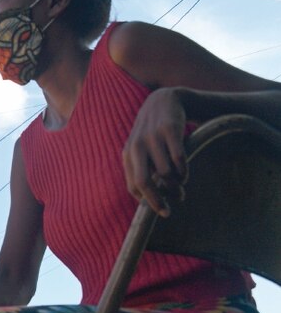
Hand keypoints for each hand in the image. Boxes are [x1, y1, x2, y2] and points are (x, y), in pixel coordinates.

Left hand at [123, 87, 188, 216]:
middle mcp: (137, 147)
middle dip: (157, 201)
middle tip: (169, 212)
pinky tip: (185, 173)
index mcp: (128, 154)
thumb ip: (141, 170)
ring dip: (176, 185)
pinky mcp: (170, 130)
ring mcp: (153, 138)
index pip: (133, 186)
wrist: (164, 100)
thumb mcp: (141, 149)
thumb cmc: (153, 134)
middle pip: (144, 182)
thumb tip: (150, 201)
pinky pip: (178, 159)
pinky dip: (184, 171)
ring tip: (181, 185)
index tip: (160, 211)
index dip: (146, 202)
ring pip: (165, 173)